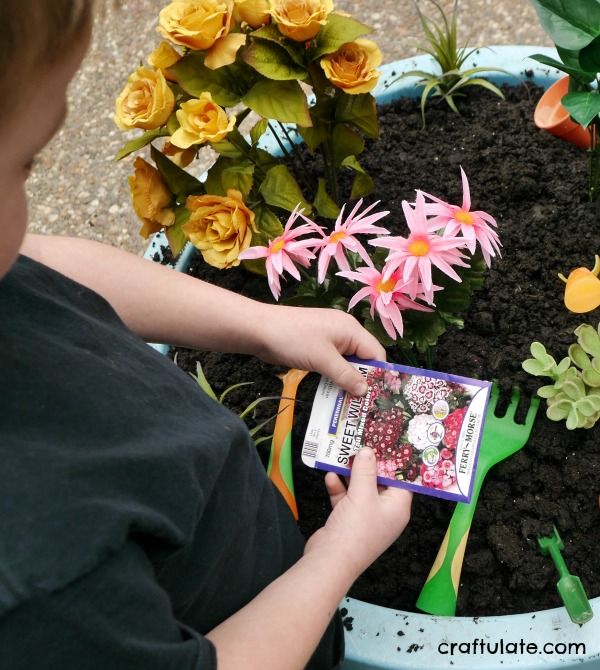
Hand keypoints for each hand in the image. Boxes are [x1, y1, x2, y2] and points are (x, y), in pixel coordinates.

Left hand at [255, 305, 385, 395]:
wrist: (260, 329)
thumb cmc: (294, 340)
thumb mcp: (323, 360)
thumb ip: (346, 376)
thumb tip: (365, 391)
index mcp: (351, 330)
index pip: (376, 354)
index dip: (379, 375)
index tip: (378, 398)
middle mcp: (345, 332)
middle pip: (363, 359)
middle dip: (363, 380)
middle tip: (364, 405)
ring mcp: (330, 339)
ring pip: (347, 363)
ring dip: (347, 381)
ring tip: (350, 404)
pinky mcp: (317, 346)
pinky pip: (333, 363)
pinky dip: (335, 376)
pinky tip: (334, 393)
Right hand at [304, 448, 411, 576]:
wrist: (330, 560)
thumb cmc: (355, 529)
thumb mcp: (363, 494)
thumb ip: (366, 470)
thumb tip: (369, 451)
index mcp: (397, 508)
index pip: (401, 481)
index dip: (394, 463)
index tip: (386, 444)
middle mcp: (384, 513)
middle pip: (379, 482)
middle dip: (368, 465)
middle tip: (360, 444)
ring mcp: (365, 517)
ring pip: (360, 489)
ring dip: (351, 475)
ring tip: (343, 456)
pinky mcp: (348, 521)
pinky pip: (346, 499)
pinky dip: (339, 488)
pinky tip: (331, 477)